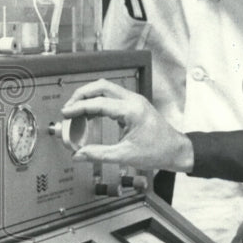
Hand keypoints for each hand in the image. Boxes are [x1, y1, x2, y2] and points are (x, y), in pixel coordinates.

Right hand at [61, 79, 193, 170]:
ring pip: (107, 88)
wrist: (176, 150)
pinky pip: (113, 96)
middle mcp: (134, 100)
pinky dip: (99, 101)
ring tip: (76, 110)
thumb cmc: (158, 152)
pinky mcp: (135, 105)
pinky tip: (90, 113)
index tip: (66, 113)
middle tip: (68, 107)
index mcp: (132, 110)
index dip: (79, 107)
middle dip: (82, 94)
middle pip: (101, 86)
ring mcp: (135, 100)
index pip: (99, 102)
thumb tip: (78, 155)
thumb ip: (99, 154)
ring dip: (90, 96)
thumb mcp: (125, 156)